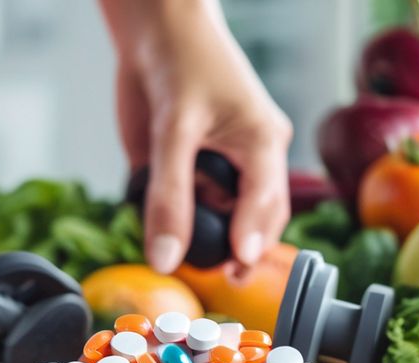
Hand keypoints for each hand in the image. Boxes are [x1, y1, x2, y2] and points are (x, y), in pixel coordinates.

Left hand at [101, 0, 292, 274]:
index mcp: (262, 144)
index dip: (252, 239)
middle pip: (250, 221)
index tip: (237, 268)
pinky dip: (168, 218)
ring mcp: (216, 168)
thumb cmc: (182, 61)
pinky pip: (181, 207)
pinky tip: (153, 214)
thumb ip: (168, 196)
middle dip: (233, 249)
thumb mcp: (174, 129)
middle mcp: (246, 162)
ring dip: (198, 235)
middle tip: (212, 276)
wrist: (153, 29)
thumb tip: (165, 259)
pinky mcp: (184, 170)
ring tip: (175, 244)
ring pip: (215, 219)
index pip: (265, 203)